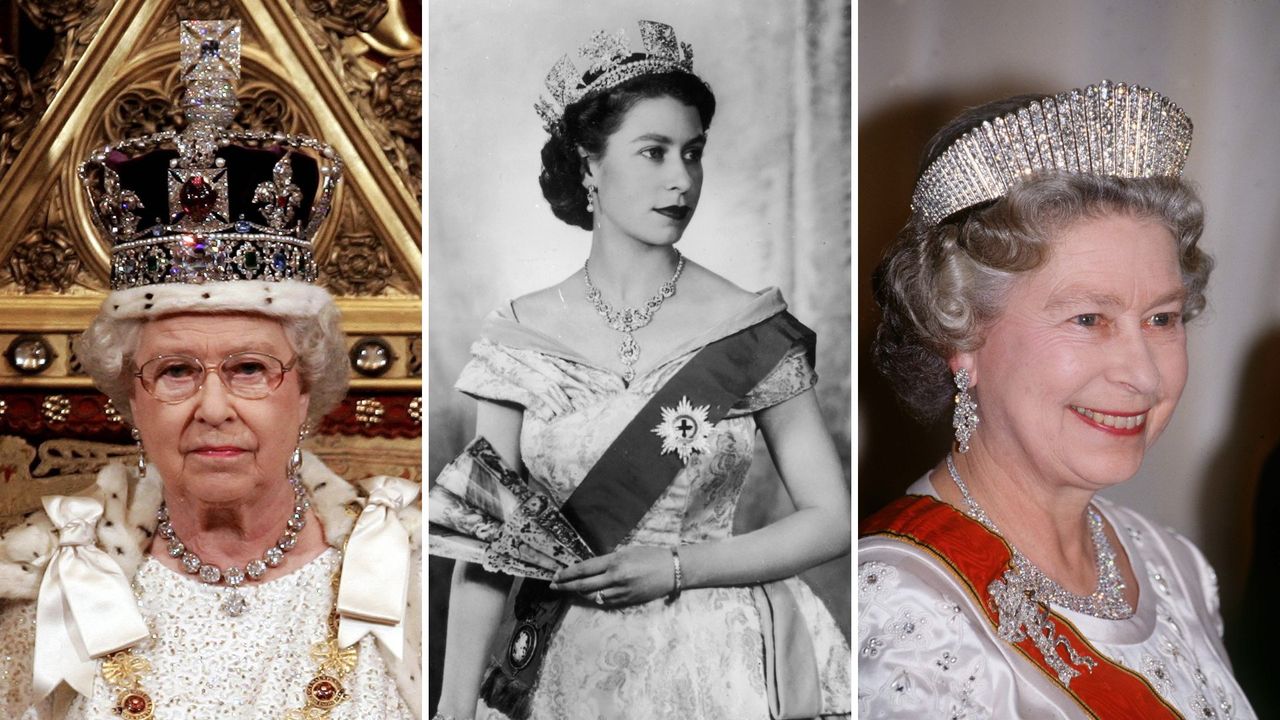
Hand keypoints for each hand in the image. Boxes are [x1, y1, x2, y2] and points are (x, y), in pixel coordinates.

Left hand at [549, 546, 675, 606]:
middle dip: (565, 586)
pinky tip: (588, 596)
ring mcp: (621, 591)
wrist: (672, 570)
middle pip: (583, 585)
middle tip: (553, 586)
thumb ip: (608, 560)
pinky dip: (594, 599)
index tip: (556, 575)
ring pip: (592, 596)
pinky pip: (605, 602)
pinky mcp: (627, 601)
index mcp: (615, 561)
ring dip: (579, 593)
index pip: (584, 569)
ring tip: (569, 590)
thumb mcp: (627, 551)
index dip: (567, 573)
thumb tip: (590, 568)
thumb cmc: (651, 556)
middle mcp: (616, 577)